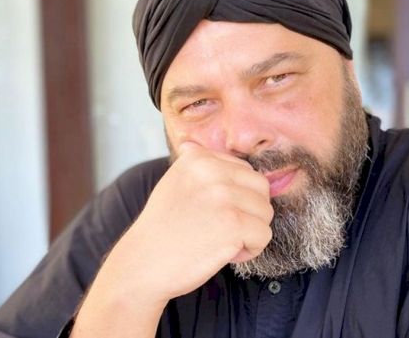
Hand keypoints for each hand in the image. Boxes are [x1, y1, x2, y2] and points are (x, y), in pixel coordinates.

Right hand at [74, 142, 272, 334]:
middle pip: (261, 189)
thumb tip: (193, 144)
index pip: (246, 171)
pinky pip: (264, 235)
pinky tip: (223, 253)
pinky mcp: (234, 224)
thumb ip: (194, 165)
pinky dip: (249, 250)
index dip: (237, 197)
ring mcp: (224, 196)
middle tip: (221, 228)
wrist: (142, 265)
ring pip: (265, 212)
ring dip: (249, 232)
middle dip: (249, 212)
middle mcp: (212, 171)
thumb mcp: (174, 182)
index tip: (212, 212)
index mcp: (199, 158)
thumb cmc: (162, 229)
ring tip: (219, 240)